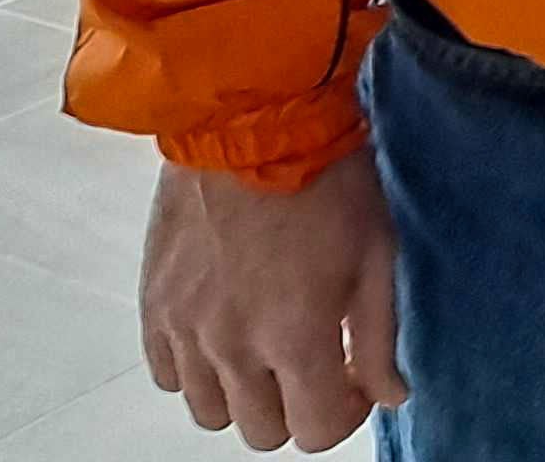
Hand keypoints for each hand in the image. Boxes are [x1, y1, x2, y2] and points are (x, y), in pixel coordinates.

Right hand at [139, 149, 405, 450]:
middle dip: (295, 404)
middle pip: (261, 432)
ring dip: (244, 391)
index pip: (315, 432)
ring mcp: (186, 328)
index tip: (352, 378)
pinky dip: (195, 366)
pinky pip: (168, 375)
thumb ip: (382, 335)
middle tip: (312, 358)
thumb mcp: (378, 251)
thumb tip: (390, 395)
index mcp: (295, 336)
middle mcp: (233, 346)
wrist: (254, 114)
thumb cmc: (327, 175)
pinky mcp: (154, 304)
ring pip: (211, 412)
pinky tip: (223, 327)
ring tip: (266, 342)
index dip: (343, 413)